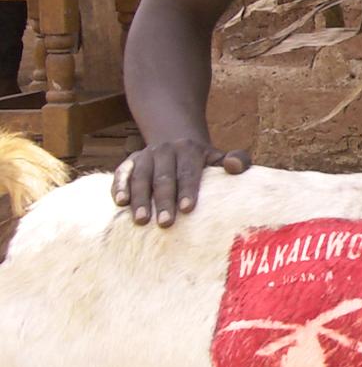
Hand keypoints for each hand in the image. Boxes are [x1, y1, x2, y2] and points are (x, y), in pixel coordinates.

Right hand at [114, 140, 251, 226]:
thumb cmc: (202, 160)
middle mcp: (165, 150)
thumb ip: (237, 160)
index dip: (187, 190)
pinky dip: (119, 186)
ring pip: (141, 177)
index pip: (188, 172)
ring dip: (140, 198)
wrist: (175, 142)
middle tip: (165, 223)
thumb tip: (234, 166)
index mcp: (189, 150)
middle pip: (164, 177)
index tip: (188, 209)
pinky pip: (122, 173)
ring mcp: (145, 155)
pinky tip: (120, 202)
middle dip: (164, 201)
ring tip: (141, 220)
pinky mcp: (129, 162)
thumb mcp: (219, 157)